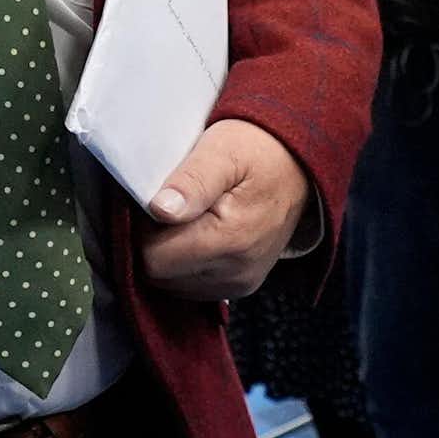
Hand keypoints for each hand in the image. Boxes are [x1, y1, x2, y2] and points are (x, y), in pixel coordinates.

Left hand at [139, 119, 310, 300]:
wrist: (297, 165)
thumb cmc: (256, 151)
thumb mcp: (221, 152)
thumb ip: (191, 182)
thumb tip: (160, 210)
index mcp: (229, 241)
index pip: (154, 258)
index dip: (140, 229)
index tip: (148, 201)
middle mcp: (236, 273)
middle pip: (161, 275)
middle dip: (151, 241)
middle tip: (163, 204)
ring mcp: (240, 283)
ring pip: (174, 284)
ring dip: (167, 253)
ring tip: (180, 216)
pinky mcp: (241, 284)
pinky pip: (193, 286)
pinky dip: (183, 263)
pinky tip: (191, 232)